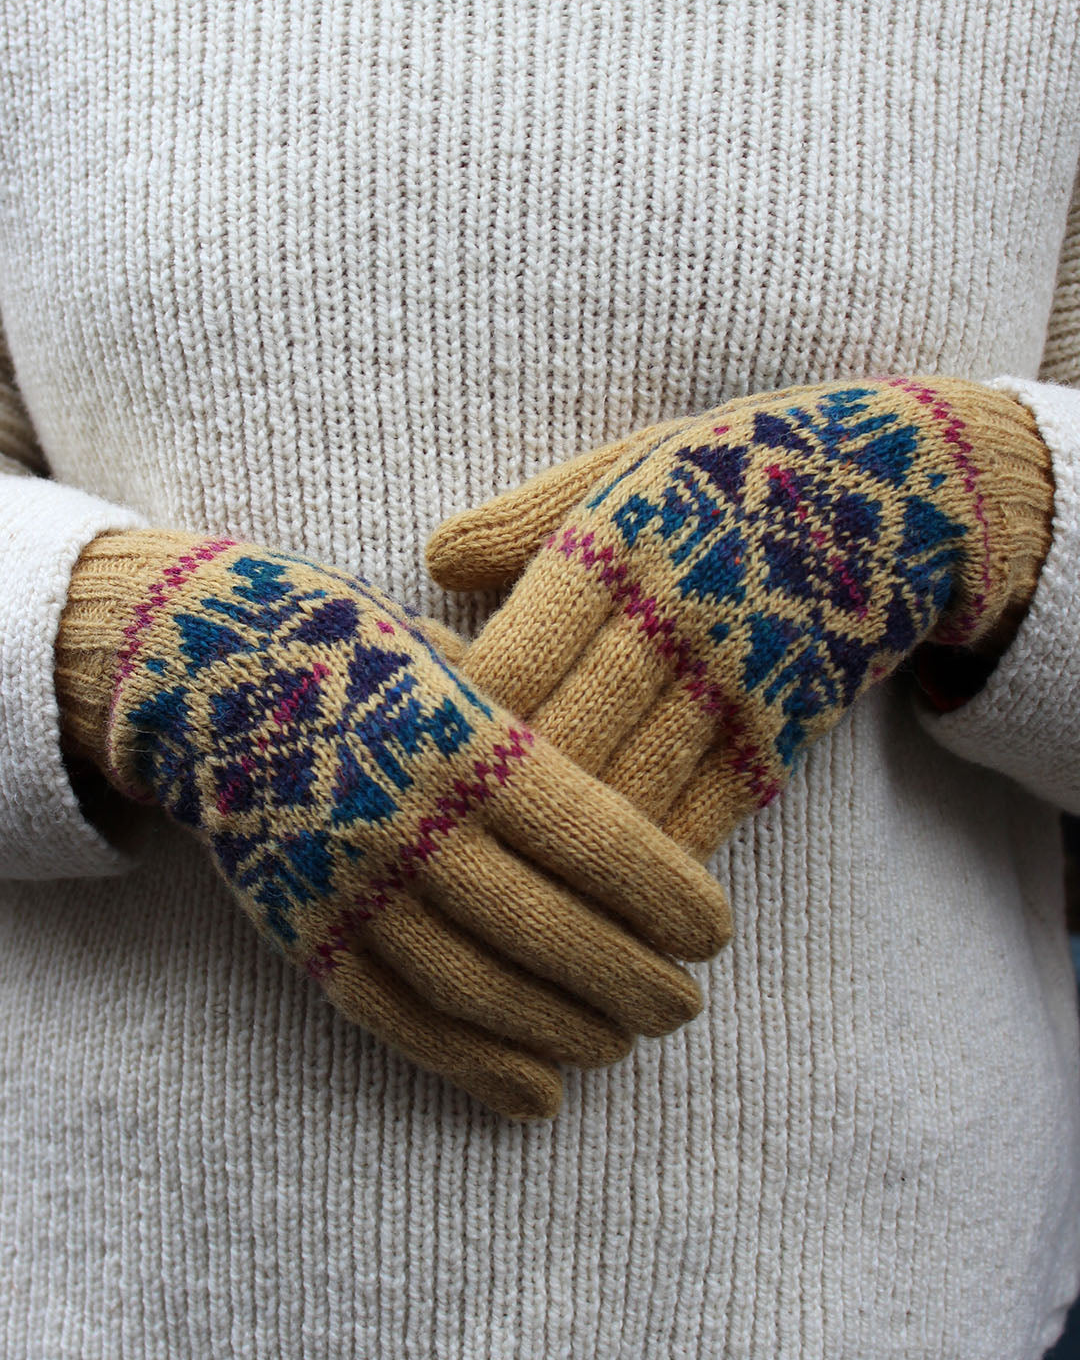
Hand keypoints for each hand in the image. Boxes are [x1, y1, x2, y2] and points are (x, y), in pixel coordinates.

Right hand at [54, 531, 732, 1118]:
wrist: (199, 672)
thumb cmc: (352, 646)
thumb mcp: (450, 657)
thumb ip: (526, 734)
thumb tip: (626, 815)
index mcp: (461, 739)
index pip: (592, 837)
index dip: (664, 897)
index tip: (715, 934)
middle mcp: (408, 822)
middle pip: (549, 928)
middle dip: (632, 980)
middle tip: (686, 1005)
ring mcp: (349, 887)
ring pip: (479, 989)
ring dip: (564, 1030)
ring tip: (622, 1045)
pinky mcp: (303, 933)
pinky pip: (398, 1019)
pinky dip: (473, 1068)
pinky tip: (537, 1096)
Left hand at [427, 377, 1052, 858]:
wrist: (901, 488)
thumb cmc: (734, 470)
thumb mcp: (632, 462)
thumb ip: (531, 515)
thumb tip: (432, 559)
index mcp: (620, 542)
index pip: (515, 657)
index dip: (454, 722)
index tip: (401, 758)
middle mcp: (676, 617)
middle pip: (562, 741)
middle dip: (487, 805)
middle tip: (423, 848)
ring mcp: (738, 682)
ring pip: (627, 794)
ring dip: (557, 855)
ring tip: (488, 895)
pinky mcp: (786, 730)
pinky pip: (703, 816)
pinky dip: (642, 863)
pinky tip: (593, 897)